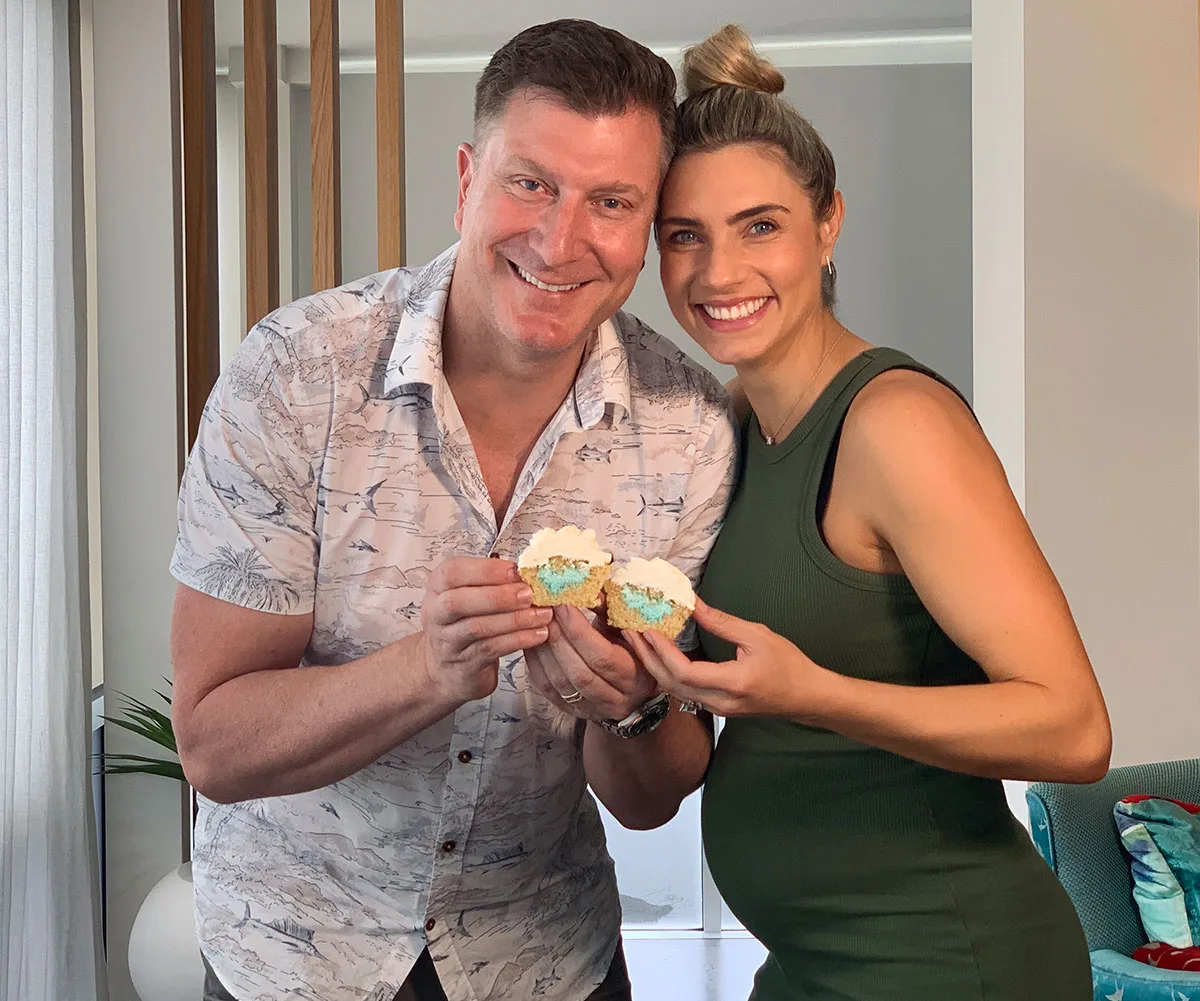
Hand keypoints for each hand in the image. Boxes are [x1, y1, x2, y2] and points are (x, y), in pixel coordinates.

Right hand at [420, 557, 551, 704]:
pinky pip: (491, 649)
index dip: (485, 570)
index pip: (453, 572)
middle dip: (497, 596)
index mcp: (438, 588)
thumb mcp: (470, 595)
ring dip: (514, 620)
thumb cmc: (466, 622)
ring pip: (477, 628)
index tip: (515, 570)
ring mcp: (448, 641)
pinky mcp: (465, 664)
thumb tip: (528, 570)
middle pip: (458, 602)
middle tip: (529, 594)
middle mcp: (437, 613)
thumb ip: (493, 581)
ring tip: (541, 614)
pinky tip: (538, 634)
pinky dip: (517, 640)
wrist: (448, 667)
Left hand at [524, 602, 659, 721]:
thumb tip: (588, 588)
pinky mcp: (569, 710)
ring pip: (559, 682)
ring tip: (534, 621)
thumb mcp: (628, 631)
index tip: (563, 603)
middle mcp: (614, 698)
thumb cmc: (631, 652)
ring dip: (543, 649)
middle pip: (579, 672)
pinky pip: (546, 688)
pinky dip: (535, 662)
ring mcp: (590, 708)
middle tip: (543, 609)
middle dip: (558, 638)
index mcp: (633, 676)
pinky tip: (530, 640)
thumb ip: (609, 611)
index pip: (602, 656)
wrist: (634, 693)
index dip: (579, 630)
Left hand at [624, 597, 833, 719]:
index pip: (685, 672)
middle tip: (629, 630)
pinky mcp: (716, 709)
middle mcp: (720, 702)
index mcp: (733, 684)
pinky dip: (667, 672)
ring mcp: (717, 709)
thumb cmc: (790, 665)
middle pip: (671, 684)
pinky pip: (684, 692)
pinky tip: (658, 654)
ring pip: (674, 690)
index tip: (647, 629)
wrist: (808, 697)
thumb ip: (722, 622)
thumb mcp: (758, 636)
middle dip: (647, 657)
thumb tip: (692, 603)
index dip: (661, 651)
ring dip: (653, 665)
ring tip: (637, 639)